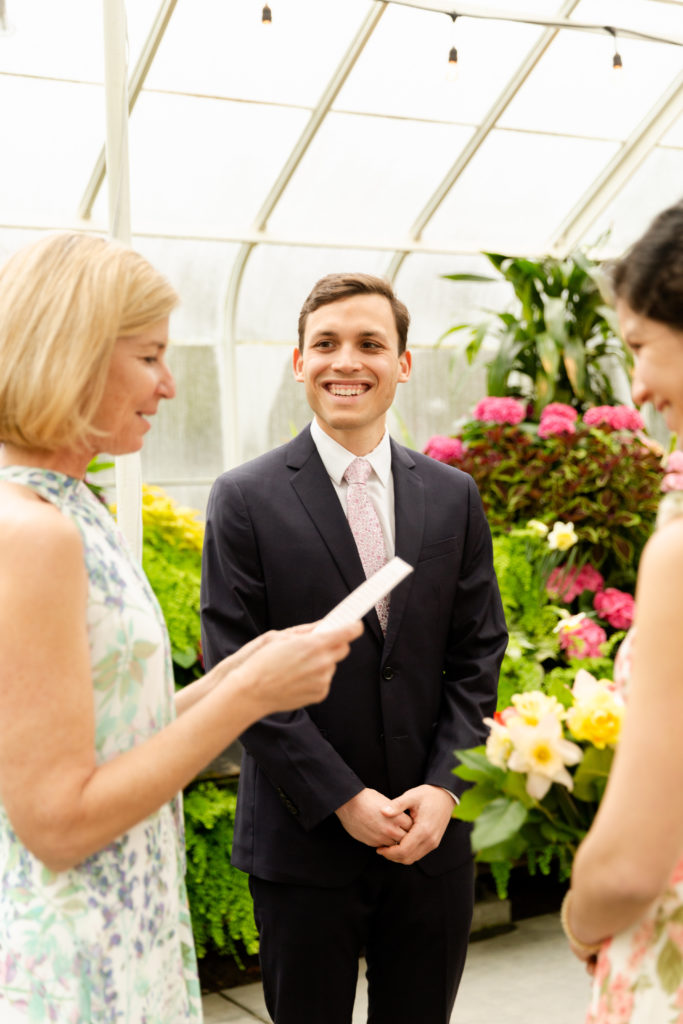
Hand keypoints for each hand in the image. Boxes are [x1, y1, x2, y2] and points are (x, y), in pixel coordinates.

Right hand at [234, 620, 362, 713]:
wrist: (251, 692)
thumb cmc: (263, 663)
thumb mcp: (282, 638)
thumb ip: (308, 631)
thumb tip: (324, 624)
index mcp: (314, 645)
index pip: (347, 632)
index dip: (353, 627)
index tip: (355, 624)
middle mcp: (323, 663)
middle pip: (343, 649)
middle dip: (335, 644)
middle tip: (321, 644)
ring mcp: (322, 680)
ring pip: (332, 666)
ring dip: (322, 662)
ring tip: (298, 665)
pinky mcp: (320, 694)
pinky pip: (325, 680)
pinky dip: (316, 677)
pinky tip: (298, 677)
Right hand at [336, 788, 412, 847]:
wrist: (349, 803)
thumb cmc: (367, 799)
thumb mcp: (387, 803)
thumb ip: (397, 814)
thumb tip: (403, 822)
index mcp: (397, 818)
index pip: (412, 827)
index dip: (410, 825)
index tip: (408, 823)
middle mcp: (391, 830)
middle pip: (406, 839)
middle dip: (405, 835)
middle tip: (403, 831)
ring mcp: (381, 838)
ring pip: (395, 845)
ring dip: (395, 840)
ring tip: (391, 833)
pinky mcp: (372, 843)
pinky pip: (383, 846)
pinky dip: (384, 842)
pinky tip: (381, 834)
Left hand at [376, 785, 454, 864]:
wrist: (445, 796)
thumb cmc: (427, 795)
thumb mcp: (411, 796)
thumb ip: (397, 805)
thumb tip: (383, 811)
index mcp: (424, 829)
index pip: (404, 850)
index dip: (389, 852)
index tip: (379, 848)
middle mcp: (430, 839)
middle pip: (408, 857)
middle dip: (392, 856)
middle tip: (381, 850)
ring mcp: (433, 842)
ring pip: (413, 858)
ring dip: (399, 856)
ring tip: (387, 848)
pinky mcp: (433, 842)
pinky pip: (418, 854)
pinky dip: (407, 853)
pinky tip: (398, 845)